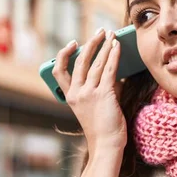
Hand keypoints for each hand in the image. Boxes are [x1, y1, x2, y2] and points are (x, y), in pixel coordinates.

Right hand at [52, 29, 126, 152]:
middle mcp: (76, 93)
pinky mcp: (104, 94)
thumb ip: (100, 87)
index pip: (59, 71)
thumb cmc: (103, 128)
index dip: (64, 55)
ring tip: (112, 34)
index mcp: (70, 97)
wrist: (107, 145)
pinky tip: (117, 46)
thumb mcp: (95, 106)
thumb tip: (113, 69)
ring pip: (96, 63)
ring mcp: (89, 94)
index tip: (74, 44)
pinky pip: (108, 70)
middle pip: (80, 62)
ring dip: (105, 46)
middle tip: (101, 31)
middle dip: (92, 43)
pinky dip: (113, 55)